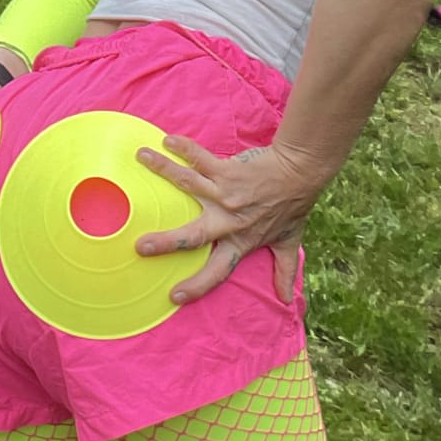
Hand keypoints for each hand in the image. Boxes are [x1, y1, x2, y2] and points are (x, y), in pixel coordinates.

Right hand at [133, 138, 327, 305]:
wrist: (300, 173)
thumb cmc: (292, 207)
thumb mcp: (289, 241)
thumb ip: (284, 270)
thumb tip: (285, 299)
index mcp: (241, 241)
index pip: (218, 270)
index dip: (197, 285)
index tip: (175, 297)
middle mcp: (229, 221)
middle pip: (194, 235)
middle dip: (168, 243)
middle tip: (140, 247)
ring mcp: (226, 194)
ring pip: (188, 184)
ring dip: (163, 170)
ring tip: (141, 159)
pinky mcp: (227, 171)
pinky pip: (200, 159)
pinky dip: (184, 148)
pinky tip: (167, 140)